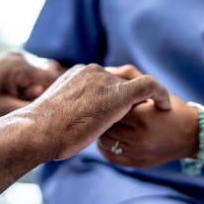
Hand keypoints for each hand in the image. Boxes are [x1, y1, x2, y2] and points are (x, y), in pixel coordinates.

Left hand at [0, 52, 60, 122]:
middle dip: (41, 94)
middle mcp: (18, 57)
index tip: (66, 108)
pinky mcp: (11, 60)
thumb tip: (55, 107)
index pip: (52, 79)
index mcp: (18, 67)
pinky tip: (11, 95)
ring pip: (37, 77)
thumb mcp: (5, 110)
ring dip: (32, 91)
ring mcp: (14, 56)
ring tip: (14, 100)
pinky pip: (27, 75)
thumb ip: (31, 106)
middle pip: (45, 78)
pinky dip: (25, 87)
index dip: (60, 94)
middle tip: (26, 106)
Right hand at [20, 64, 170, 160]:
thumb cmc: (41, 131)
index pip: (104, 80)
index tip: (120, 110)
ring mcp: (105, 81)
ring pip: (134, 84)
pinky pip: (149, 86)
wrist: (39, 131)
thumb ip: (68, 110)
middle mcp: (93, 71)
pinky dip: (159, 93)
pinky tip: (165, 106)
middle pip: (120, 80)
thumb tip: (67, 122)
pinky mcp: (118, 94)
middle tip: (144, 112)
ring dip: (145, 98)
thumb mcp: (54, 114)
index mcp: (78, 74)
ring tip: (155, 111)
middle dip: (130, 96)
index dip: (113, 94)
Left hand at [98, 65, 199, 168]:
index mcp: (145, 116)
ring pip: (105, 142)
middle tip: (101, 110)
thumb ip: (131, 76)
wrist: (192, 135)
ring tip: (105, 123)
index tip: (106, 97)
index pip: (112, 107)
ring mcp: (140, 153)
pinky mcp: (138, 164)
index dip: (107, 101)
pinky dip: (105, 147)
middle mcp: (142, 137)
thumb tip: (106, 70)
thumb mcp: (156, 89)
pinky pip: (110, 156)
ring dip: (102, 132)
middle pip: (107, 125)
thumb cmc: (171, 108)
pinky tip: (110, 138)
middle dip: (102, 116)